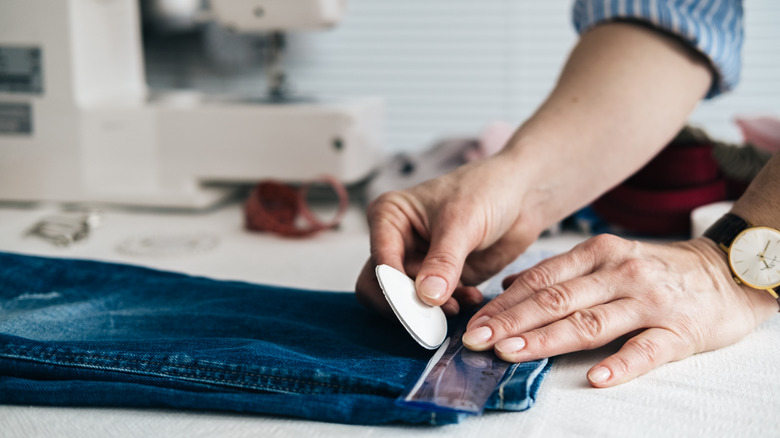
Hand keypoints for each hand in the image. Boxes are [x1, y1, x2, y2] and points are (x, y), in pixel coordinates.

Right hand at [355, 155, 544, 316]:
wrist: (521, 194)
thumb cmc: (486, 190)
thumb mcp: (462, 222)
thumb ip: (443, 261)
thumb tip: (427, 297)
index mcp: (389, 217)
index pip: (379, 262)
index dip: (393, 287)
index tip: (416, 304)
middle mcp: (397, 242)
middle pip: (384, 287)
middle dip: (407, 305)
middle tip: (432, 316)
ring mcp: (419, 263)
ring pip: (409, 301)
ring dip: (432, 310)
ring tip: (458, 305)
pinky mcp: (441, 280)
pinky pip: (436, 305)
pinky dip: (452, 306)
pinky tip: (472, 297)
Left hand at [462, 234, 778, 386]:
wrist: (727, 273)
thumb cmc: (657, 270)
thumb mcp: (607, 258)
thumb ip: (560, 272)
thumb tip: (509, 286)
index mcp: (598, 253)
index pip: (542, 279)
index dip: (505, 302)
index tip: (474, 322)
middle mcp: (620, 273)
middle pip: (557, 300)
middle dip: (512, 321)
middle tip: (477, 340)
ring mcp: (650, 301)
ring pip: (591, 323)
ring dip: (547, 339)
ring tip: (512, 354)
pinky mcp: (679, 331)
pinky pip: (646, 350)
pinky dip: (621, 365)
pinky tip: (595, 378)